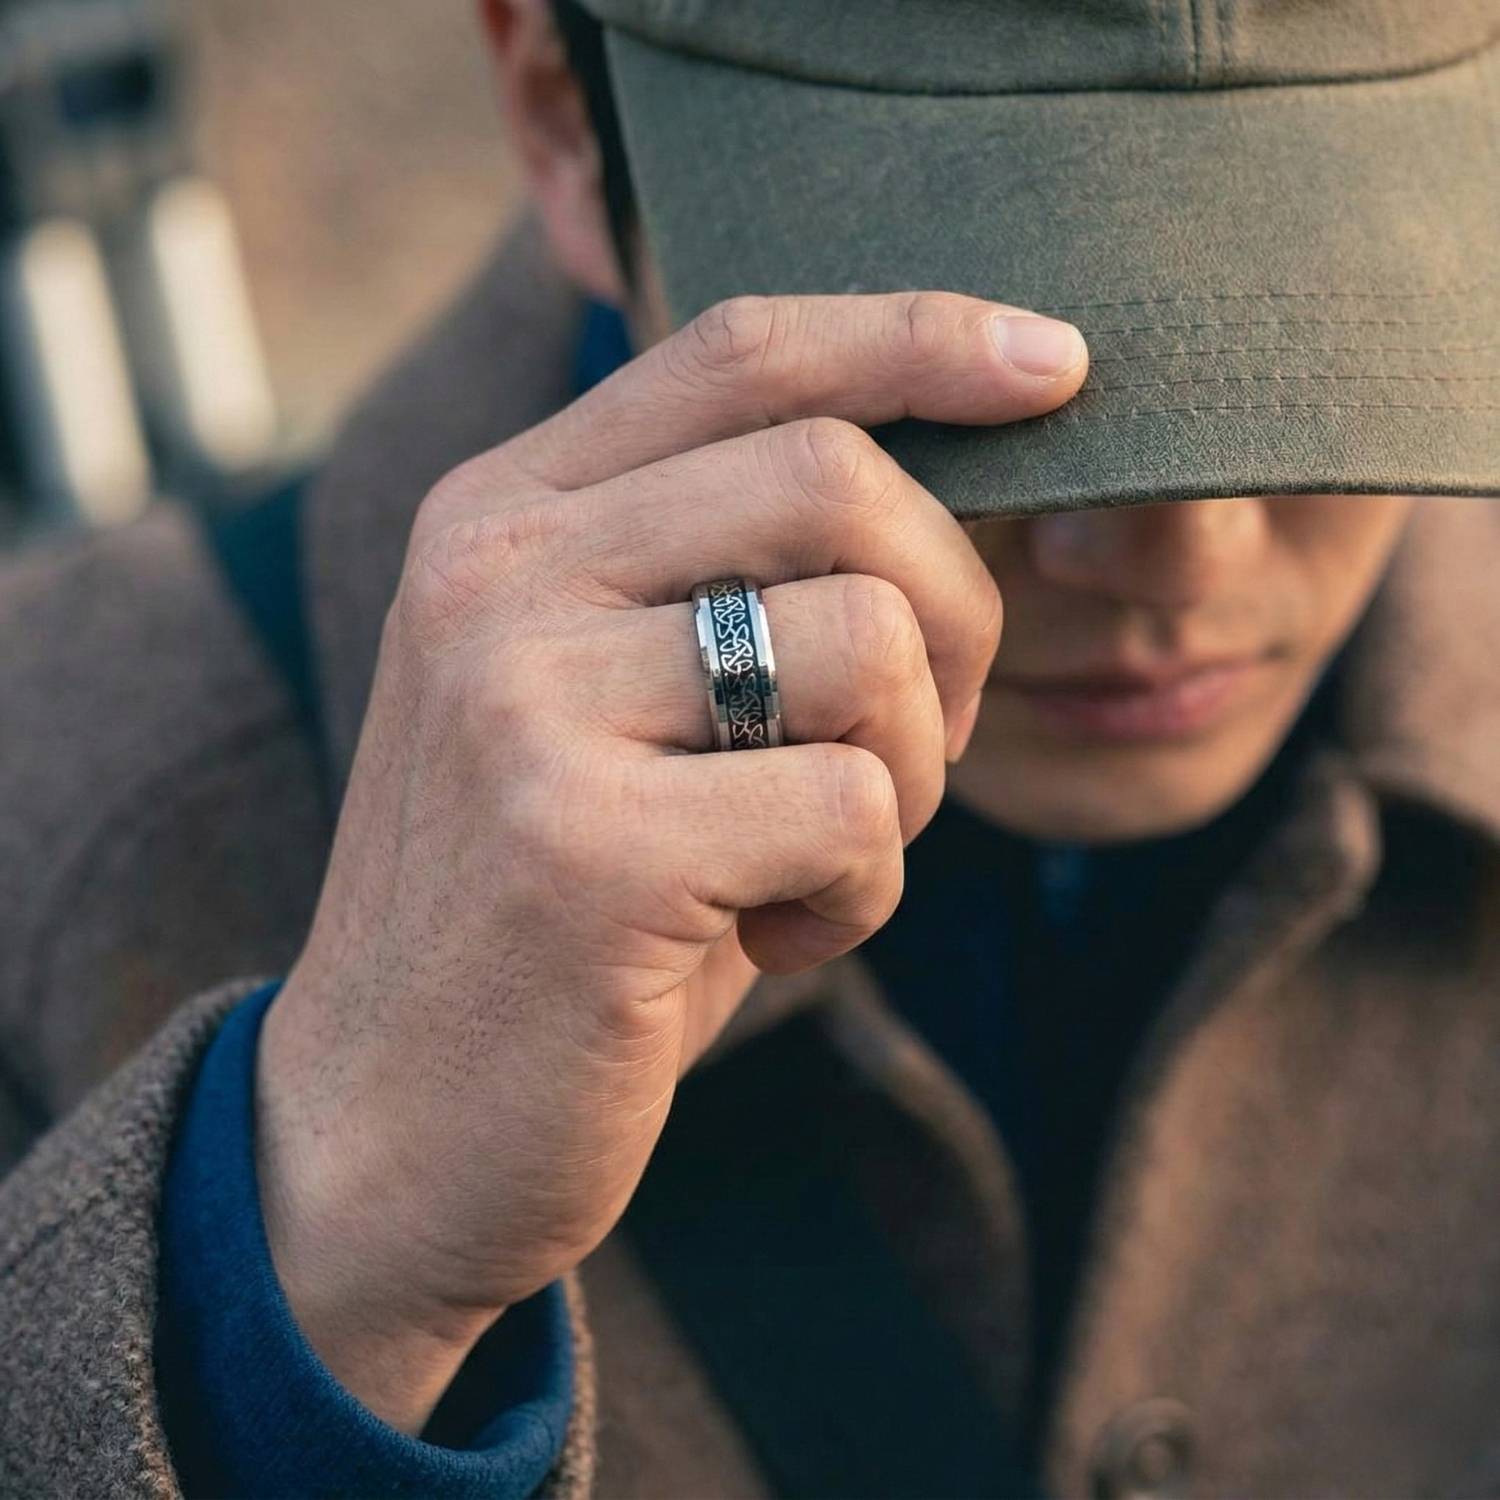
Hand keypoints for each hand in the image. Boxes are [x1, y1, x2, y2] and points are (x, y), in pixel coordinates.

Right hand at [255, 292, 1086, 1430]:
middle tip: (930, 736)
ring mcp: (525, 703)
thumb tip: (943, 484)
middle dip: (957, 611)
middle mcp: (495, 575)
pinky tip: (777, 939)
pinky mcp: (586, 850)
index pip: (740, 351)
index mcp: (500, 514)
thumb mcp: (597, 700)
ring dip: (912, 769)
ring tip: (821, 854)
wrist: (383, 1126)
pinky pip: (852, 809)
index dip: (917, 336)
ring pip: (870, 642)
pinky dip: (864, 891)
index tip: (1055, 364)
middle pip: (836, 475)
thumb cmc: (543, 903)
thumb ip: (710, 572)